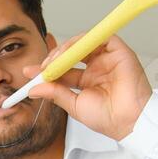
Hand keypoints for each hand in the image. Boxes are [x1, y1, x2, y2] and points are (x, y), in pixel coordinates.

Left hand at [23, 34, 151, 141]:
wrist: (128, 122)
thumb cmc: (107, 118)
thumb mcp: (73, 105)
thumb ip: (54, 93)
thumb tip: (33, 89)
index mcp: (87, 80)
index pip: (62, 69)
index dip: (45, 68)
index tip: (29, 72)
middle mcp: (96, 67)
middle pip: (70, 53)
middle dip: (53, 57)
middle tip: (41, 67)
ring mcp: (107, 58)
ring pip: (82, 42)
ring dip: (65, 48)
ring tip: (54, 62)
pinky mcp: (119, 51)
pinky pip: (100, 37)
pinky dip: (83, 41)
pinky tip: (71, 53)